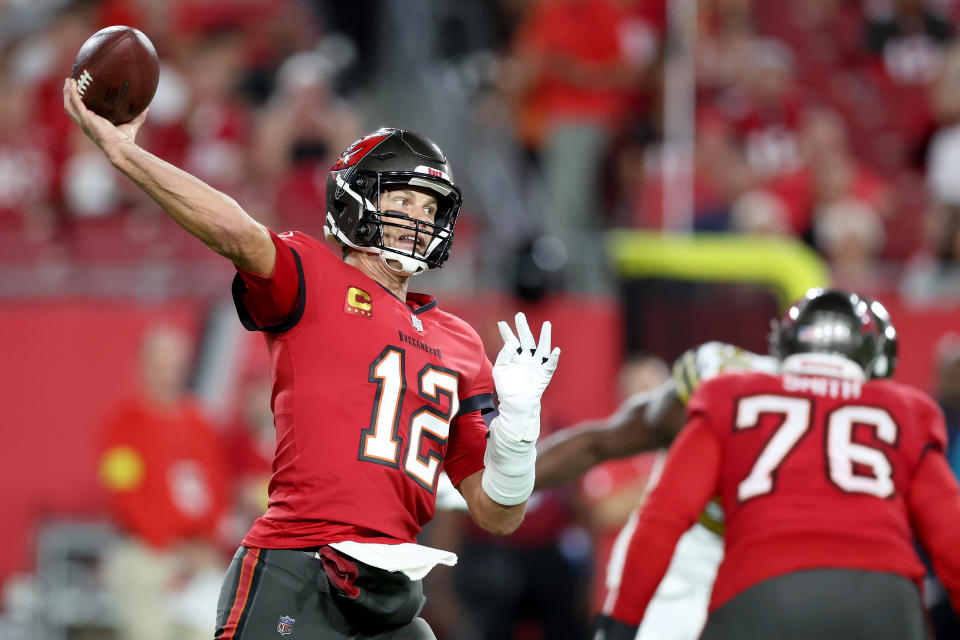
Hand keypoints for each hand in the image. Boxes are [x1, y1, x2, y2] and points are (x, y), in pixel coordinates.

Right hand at [62, 78, 147, 152]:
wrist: (120, 147)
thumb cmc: (125, 140)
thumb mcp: (131, 125)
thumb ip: (138, 117)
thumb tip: (147, 108)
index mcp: (92, 125)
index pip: (81, 113)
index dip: (78, 104)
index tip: (79, 93)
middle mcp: (86, 123)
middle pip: (72, 107)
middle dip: (69, 95)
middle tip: (69, 83)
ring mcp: (84, 121)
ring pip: (70, 105)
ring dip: (67, 92)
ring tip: (68, 81)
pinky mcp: (86, 118)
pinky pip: (76, 103)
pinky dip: (72, 93)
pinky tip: (72, 84)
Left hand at [493, 312, 560, 441]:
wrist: (516, 404)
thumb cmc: (506, 389)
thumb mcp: (500, 370)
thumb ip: (503, 356)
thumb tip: (510, 343)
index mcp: (515, 357)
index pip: (511, 341)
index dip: (506, 332)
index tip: (501, 323)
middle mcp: (526, 358)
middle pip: (526, 339)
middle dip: (523, 327)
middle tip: (520, 315)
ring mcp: (536, 365)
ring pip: (541, 347)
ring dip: (545, 336)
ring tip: (547, 324)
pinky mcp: (543, 374)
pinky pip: (550, 364)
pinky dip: (553, 358)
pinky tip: (556, 350)